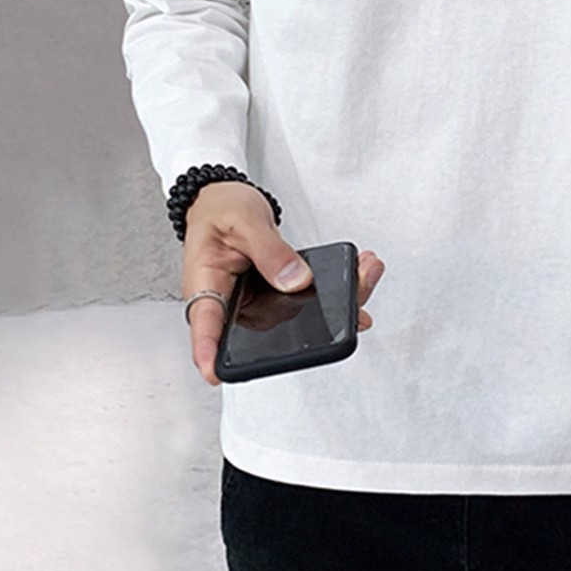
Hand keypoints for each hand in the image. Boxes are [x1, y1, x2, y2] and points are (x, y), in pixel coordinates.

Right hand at [181, 180, 385, 384]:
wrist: (224, 197)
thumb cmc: (220, 209)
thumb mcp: (244, 222)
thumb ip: (270, 251)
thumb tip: (296, 280)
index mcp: (208, 286)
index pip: (205, 327)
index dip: (209, 354)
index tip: (218, 373)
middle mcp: (231, 303)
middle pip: (269, 329)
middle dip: (316, 326)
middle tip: (354, 310)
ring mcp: (255, 301)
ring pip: (296, 315)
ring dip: (336, 300)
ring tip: (365, 275)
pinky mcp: (275, 292)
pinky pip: (303, 297)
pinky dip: (333, 287)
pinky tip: (357, 273)